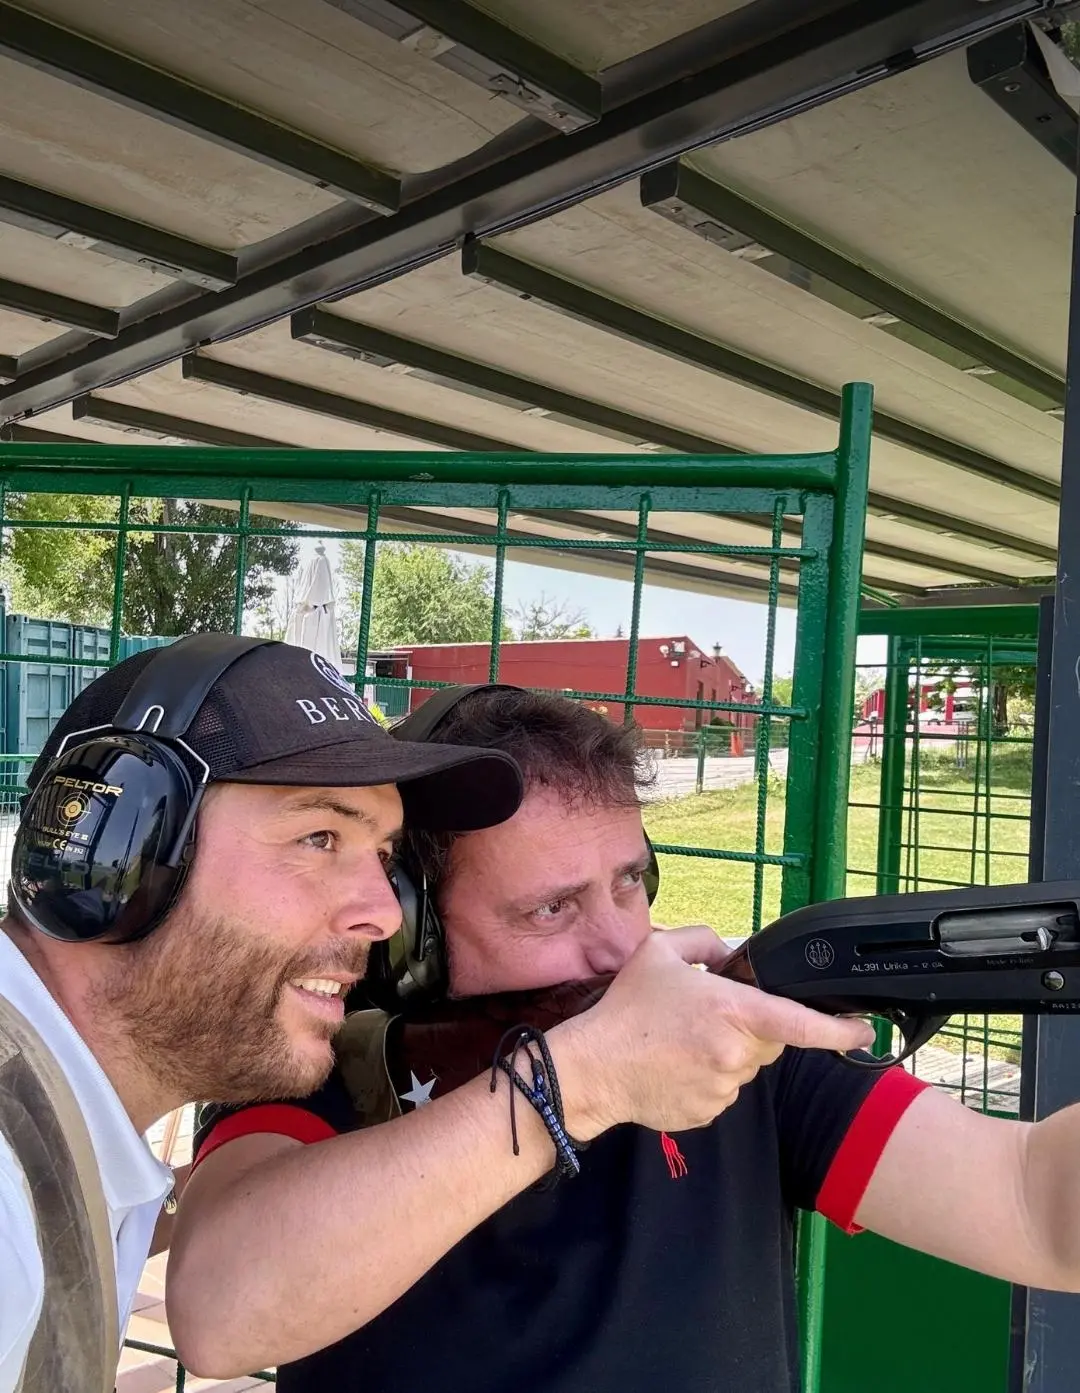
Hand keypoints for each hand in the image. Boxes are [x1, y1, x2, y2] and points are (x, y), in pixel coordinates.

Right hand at [549, 926, 874, 1140]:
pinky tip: (675, 1066)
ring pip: (744, 1068)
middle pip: (769, 1042)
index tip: (864, 1031)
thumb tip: (731, 953)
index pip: (800, 1023)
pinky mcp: (709, 1112)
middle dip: (750, 1028)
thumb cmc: (625, 1009)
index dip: (839, 1029)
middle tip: (706, 1017)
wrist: (593, 1068)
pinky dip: (708, 1078)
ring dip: (726, 1054)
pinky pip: (724, 1091)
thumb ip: (704, 941)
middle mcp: (734, 1053)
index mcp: (731, 1010)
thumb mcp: (659, 952)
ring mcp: (723, 1087)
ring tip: (681, 1042)